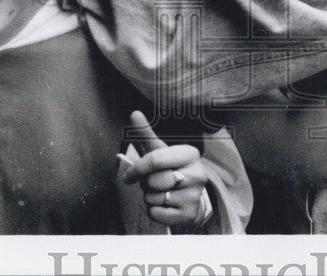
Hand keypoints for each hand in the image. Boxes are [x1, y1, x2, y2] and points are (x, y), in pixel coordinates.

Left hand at [121, 110, 209, 231]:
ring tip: (160, 193)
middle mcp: (197, 173)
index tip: (128, 176)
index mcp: (190, 153)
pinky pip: (157, 213)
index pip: (155, 159)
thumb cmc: (170, 171)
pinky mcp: (189, 214)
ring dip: (149, 198)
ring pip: (154, 198)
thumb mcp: (160, 152)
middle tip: (152, 183)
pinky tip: (163, 206)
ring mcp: (195, 195)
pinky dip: (153, 211)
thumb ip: (146, 134)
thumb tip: (134, 113)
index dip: (137, 169)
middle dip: (146, 184)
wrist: (188, 200)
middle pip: (153, 181)